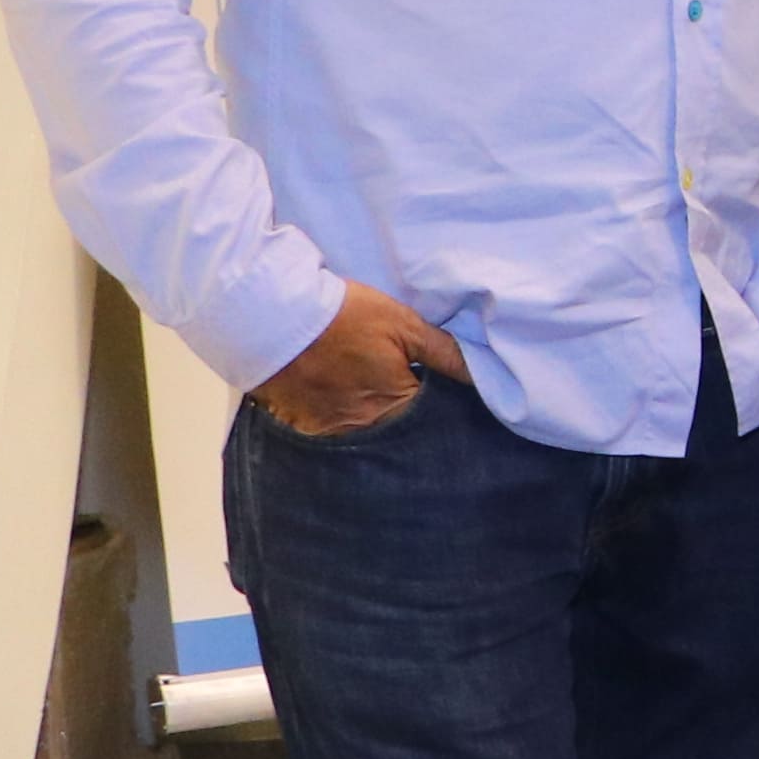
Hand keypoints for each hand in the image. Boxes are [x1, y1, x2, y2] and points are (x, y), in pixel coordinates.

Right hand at [253, 283, 470, 437]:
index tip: (448, 408)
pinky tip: (343, 413)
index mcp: (396, 406)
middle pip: (398, 439)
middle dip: (410, 431)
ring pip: (366, 442)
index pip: (432, 425)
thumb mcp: (403, 325)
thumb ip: (446, 353)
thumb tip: (485, 375)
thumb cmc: (344, 317)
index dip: (442, 415)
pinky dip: (342, 430)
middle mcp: (365, 429)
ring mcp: (330, 433)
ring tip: (375, 411)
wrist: (272, 315)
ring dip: (375, 432)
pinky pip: (331, 440)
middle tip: (410, 411)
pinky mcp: (302, 429)